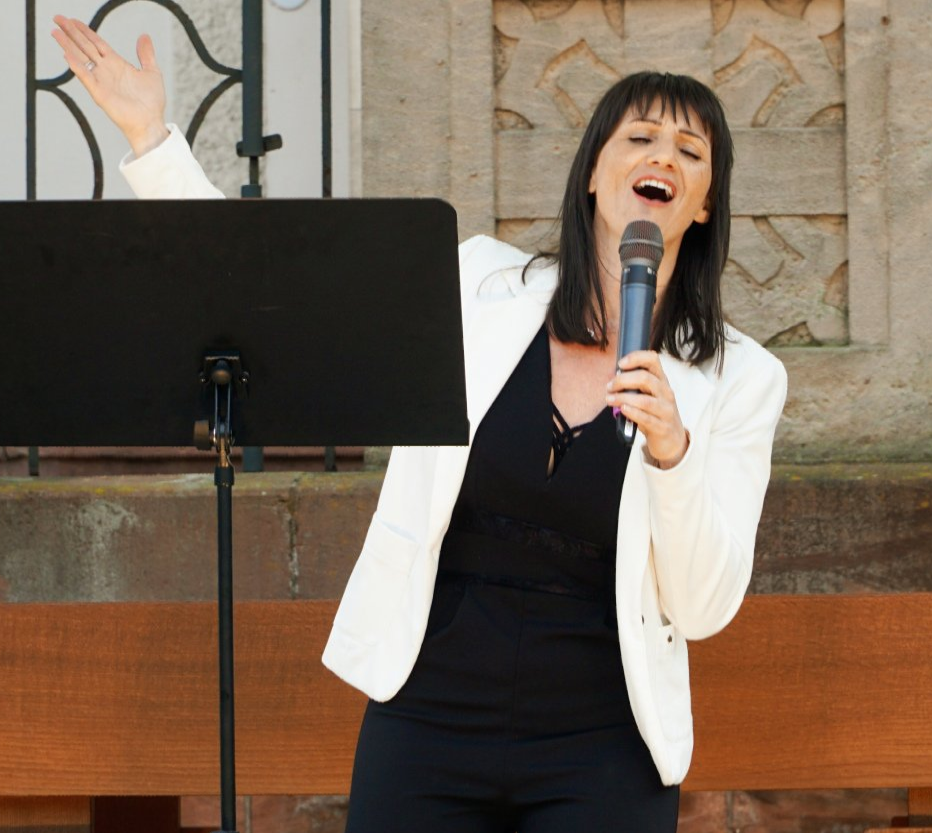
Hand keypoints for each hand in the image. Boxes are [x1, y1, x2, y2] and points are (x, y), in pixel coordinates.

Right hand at [52, 16, 168, 157]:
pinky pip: (85, 77)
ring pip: (81, 58)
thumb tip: (144, 36)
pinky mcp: (99, 93)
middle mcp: (106, 70)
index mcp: (116, 64)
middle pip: (85, 46)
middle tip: (57, 18)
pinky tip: (66, 54)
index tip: (73, 20)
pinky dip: (76, 66)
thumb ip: (146, 55)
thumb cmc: (151, 103)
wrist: (150, 123)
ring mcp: (101, 81)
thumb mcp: (152, 73)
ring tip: (55, 32)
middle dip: (71, 32)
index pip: (96, 43)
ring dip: (68, 45)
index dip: (85, 31)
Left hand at [606, 350, 688, 467]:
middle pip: (645, 379)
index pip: (653, 360)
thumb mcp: (648, 395)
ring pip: (644, 400)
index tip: (620, 364)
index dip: (636, 358)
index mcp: (661, 380)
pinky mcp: (662, 427)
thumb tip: (612, 378)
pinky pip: (646, 418)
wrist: (671, 439)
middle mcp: (666, 392)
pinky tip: (622, 410)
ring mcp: (666, 410)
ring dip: (623, 398)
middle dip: (623, 380)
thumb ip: (633, 385)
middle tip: (609, 387)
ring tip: (609, 399)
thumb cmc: (654, 414)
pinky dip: (632, 412)